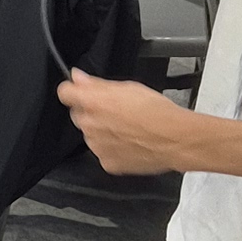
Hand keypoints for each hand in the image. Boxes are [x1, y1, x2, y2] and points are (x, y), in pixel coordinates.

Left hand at [58, 72, 202, 174]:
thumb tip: (79, 78)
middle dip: (92, 112)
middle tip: (116, 112)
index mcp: (92, 103)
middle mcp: (90, 125)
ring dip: (103, 131)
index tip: (80, 90)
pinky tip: (130, 142)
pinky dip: (113, 149)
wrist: (176, 139)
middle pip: (79, 114)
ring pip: (92, 135)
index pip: (65, 92)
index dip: (73, 89)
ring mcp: (97, 146)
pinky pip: (103, 153)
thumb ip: (96, 84)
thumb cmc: (157, 112)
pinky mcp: (107, 163)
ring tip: (128, 128)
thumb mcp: (128, 87)